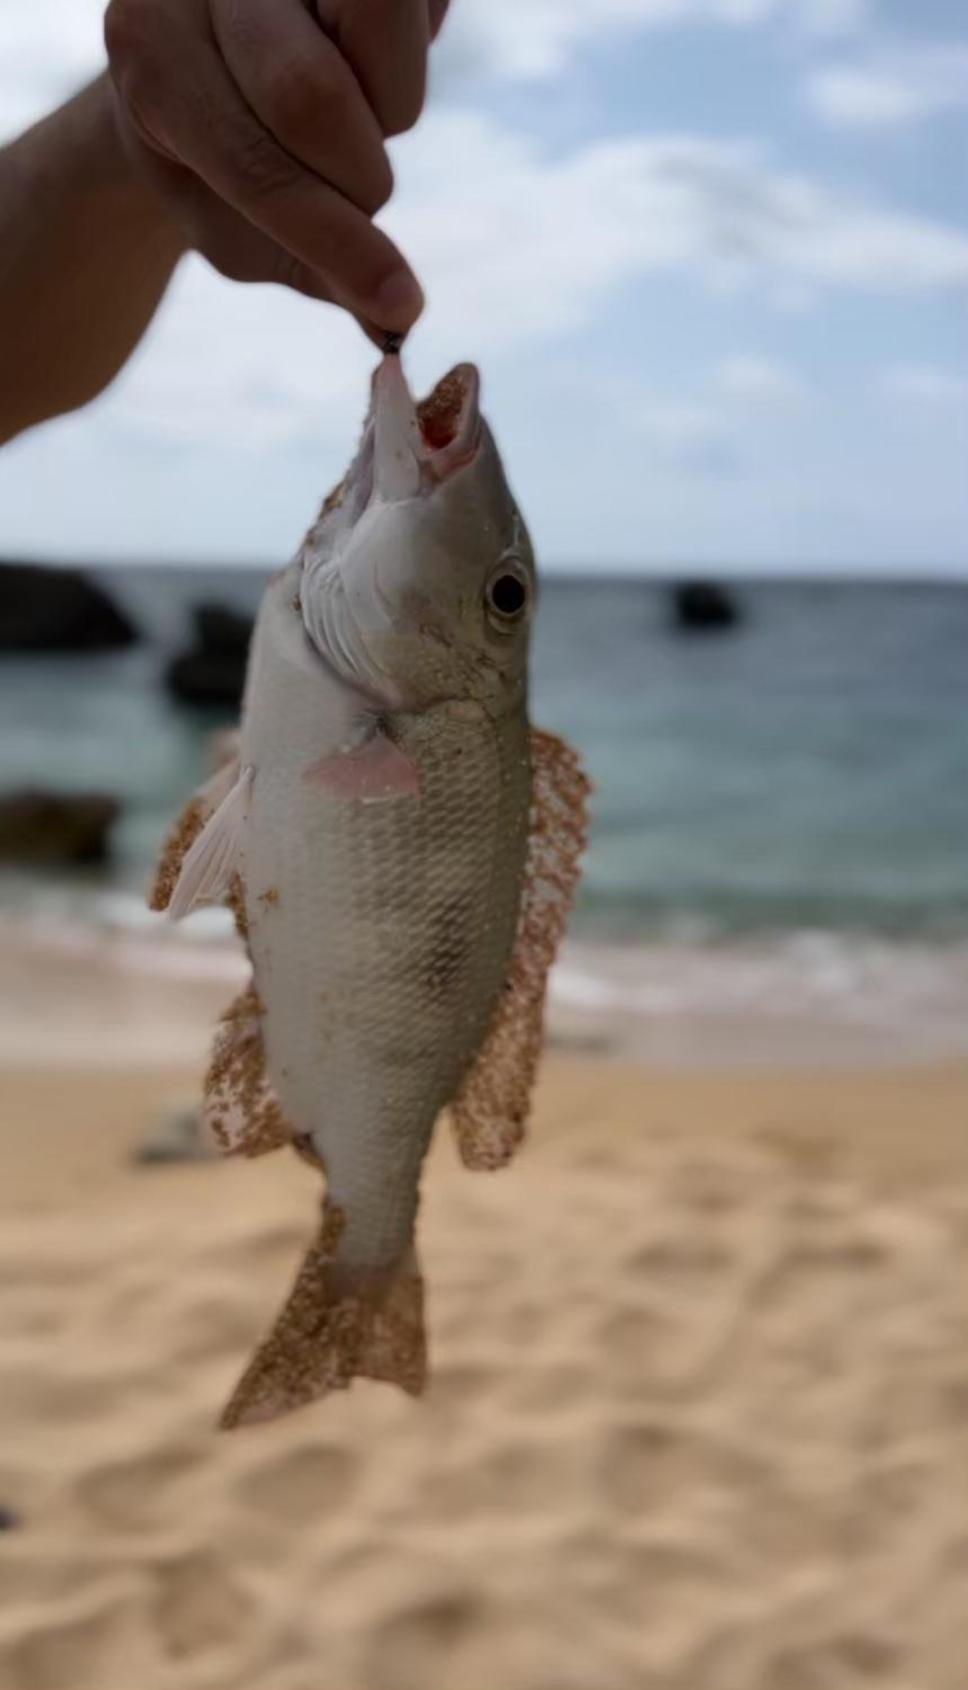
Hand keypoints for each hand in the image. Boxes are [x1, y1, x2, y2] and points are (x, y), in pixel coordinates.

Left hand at [104, 0, 449, 334]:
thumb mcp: (233, 222)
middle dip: (358, 175)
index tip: (400, 303)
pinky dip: (409, 50)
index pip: (257, 164)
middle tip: (353, 190)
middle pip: (313, 95)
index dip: (338, 240)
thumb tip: (395, 320)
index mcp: (149, 50)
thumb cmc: (211, 150)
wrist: (195, 48)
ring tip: (353, 107)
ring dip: (391, 102)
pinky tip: (362, 55)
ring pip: (378, 20)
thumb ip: (311, 268)